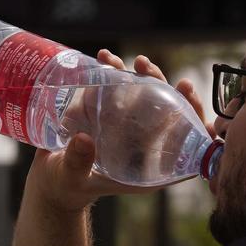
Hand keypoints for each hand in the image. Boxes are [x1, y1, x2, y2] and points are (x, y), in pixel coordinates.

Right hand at [25, 49, 214, 214]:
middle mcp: (144, 147)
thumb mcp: (72, 178)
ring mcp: (129, 129)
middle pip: (171, 116)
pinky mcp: (111, 115)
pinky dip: (116, 72)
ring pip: (150, 99)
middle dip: (168, 88)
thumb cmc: (65, 187)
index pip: (184, 148)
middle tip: (150, 70)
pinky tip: (105, 58)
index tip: (188, 97)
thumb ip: (78, 163)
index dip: (195, 124)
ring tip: (136, 61)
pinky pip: (121, 91)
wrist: (50, 180)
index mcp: (147, 169)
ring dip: (147, 76)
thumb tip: (83, 140)